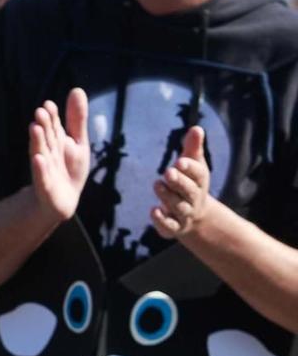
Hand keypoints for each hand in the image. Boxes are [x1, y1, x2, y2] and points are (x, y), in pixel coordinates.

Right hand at [28, 88, 90, 222]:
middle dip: (43, 125)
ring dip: (37, 142)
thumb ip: (77, 118)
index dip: (51, 116)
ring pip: (41, 153)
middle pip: (47, 137)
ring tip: (34, 128)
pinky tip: (38, 160)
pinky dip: (40, 169)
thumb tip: (77, 89)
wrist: (63, 200)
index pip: (53, 126)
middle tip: (40, 111)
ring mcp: (45, 169)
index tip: (49, 104)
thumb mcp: (78, 141)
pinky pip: (42, 177)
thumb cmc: (69, 168)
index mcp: (56, 141)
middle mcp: (48, 153)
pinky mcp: (46, 187)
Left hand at [152, 125, 213, 239]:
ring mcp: (185, 214)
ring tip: (157, 184)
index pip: (199, 174)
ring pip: (178, 207)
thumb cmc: (191, 183)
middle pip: (189, 191)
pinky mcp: (173, 228)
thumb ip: (193, 148)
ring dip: (167, 196)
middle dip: (179, 182)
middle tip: (168, 172)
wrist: (196, 216)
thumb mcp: (193, 164)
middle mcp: (194, 198)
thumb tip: (196, 128)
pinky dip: (161, 220)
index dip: (190, 168)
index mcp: (200, 182)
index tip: (180, 161)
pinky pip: (169, 227)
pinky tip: (153, 210)